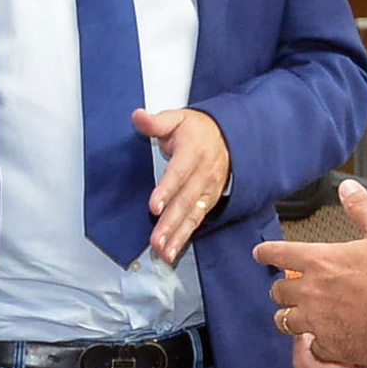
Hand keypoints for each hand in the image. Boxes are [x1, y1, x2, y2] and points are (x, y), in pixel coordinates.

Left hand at [135, 108, 229, 263]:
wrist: (228, 136)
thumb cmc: (197, 129)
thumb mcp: (176, 118)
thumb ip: (155, 122)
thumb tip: (137, 116)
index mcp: (193, 152)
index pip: (179, 173)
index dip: (167, 190)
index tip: (154, 206)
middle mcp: (203, 173)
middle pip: (185, 200)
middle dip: (170, 223)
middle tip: (156, 239)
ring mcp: (208, 189)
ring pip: (192, 214)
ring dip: (178, 235)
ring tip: (164, 251)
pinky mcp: (209, 200)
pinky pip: (196, 220)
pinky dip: (185, 237)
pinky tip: (172, 250)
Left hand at [252, 179, 366, 367]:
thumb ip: (362, 208)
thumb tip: (348, 187)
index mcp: (319, 261)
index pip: (279, 253)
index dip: (266, 253)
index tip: (259, 254)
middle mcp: (311, 291)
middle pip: (278, 291)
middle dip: (281, 289)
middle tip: (288, 289)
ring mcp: (317, 320)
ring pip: (285, 321)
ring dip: (290, 316)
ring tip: (297, 316)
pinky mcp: (329, 345)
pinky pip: (310, 346)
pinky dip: (314, 343)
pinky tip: (323, 340)